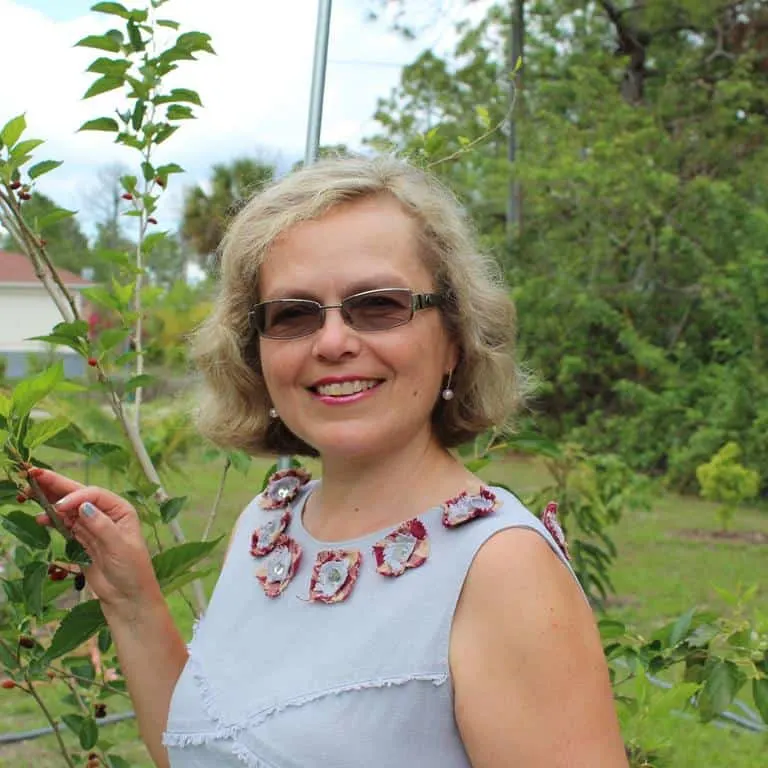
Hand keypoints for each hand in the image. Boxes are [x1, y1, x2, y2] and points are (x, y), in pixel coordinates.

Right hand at [29, 468, 161, 618]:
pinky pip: (67, 525)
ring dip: (51, 501)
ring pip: (70, 509)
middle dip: (57, 486)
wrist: (127, 597)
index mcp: (121, 510)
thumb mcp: (120, 547)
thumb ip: (101, 526)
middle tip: (34, 475)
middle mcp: (107, 514)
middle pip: (80, 496)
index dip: (75, 497)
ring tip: (30, 493)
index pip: (94, 495)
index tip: (59, 506)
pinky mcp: (84, 541)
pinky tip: (42, 517)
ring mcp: (94, 527)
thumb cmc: (132, 570)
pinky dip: (54, 520)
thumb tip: (84, 506)